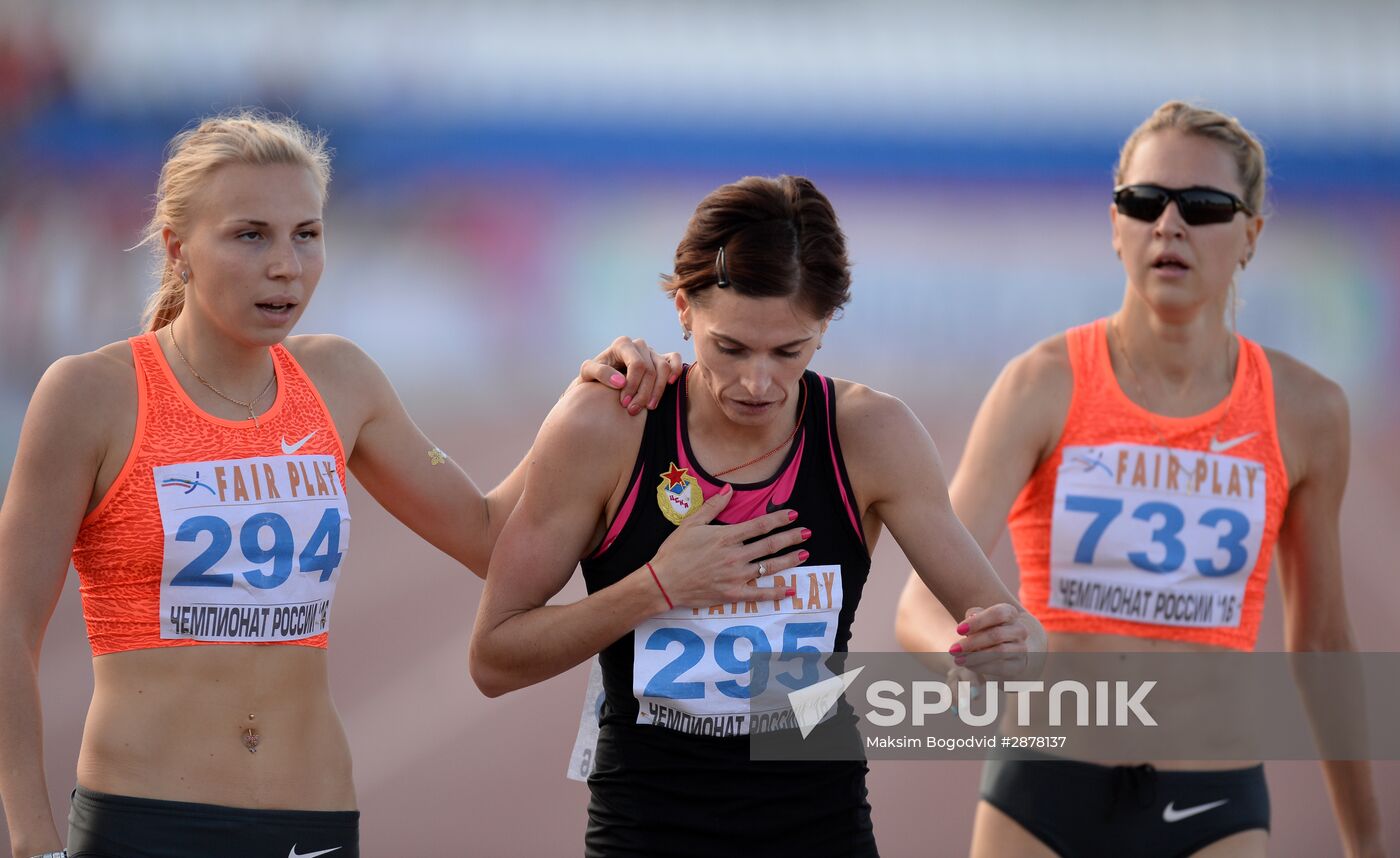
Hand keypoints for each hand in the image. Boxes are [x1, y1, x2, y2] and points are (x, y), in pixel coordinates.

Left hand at [579, 336, 683, 414]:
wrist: (600, 381)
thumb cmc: (594, 377)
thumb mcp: (588, 373)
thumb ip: (600, 373)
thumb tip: (620, 381)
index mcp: (622, 344)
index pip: (637, 364)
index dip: (633, 385)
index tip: (624, 403)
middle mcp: (639, 345)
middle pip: (650, 370)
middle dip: (643, 393)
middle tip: (633, 411)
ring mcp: (651, 351)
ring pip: (664, 368)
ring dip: (658, 390)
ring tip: (649, 407)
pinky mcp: (661, 358)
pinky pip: (674, 358)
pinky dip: (676, 370)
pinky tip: (670, 384)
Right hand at [648, 485, 811, 608]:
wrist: (664, 581)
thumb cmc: (675, 551)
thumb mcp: (691, 523)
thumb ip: (713, 507)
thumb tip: (729, 490)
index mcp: (727, 537)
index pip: (760, 525)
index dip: (779, 519)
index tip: (794, 515)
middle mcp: (735, 555)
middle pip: (770, 545)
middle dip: (791, 538)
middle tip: (807, 533)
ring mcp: (736, 576)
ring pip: (769, 566)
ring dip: (789, 560)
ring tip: (804, 554)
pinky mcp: (733, 594)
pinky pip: (759, 594)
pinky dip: (776, 593)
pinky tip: (790, 590)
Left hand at [947, 604, 1038, 680]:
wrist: (1012, 649)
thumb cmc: (990, 629)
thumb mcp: (982, 619)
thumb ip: (975, 615)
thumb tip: (970, 618)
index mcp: (1010, 613)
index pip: (998, 614)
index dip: (978, 622)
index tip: (958, 630)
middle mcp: (1019, 630)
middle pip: (996, 634)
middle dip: (972, 642)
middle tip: (953, 650)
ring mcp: (1022, 648)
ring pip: (999, 652)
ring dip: (975, 657)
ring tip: (958, 660)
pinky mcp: (1019, 665)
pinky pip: (1001, 667)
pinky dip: (982, 666)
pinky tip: (968, 665)